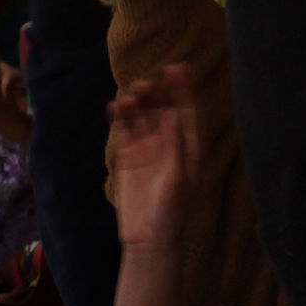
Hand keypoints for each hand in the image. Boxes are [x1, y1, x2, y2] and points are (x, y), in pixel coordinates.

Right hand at [107, 65, 197, 248]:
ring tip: (129, 97)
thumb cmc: (171, 210)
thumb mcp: (177, 176)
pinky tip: (116, 107)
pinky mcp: (128, 157)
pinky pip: (124, 131)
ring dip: (137, 104)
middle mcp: (170, 143)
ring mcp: (148, 149)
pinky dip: (120, 118)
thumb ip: (175, 144)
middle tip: (146, 83)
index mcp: (189, 146)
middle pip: (164, 109)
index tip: (176, 68)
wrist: (148, 237)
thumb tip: (171, 112)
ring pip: (143, 117)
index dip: (184, 89)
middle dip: (157, 94)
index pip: (188, 110)